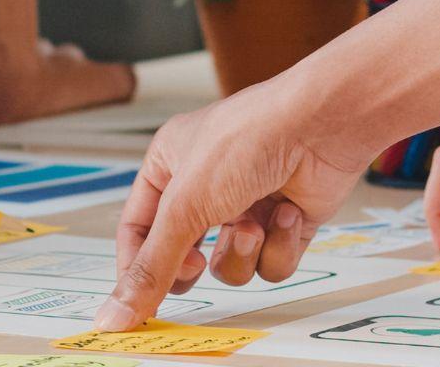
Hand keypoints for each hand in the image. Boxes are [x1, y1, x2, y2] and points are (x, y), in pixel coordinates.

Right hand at [95, 90, 368, 331]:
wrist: (324, 125)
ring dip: (242, 252)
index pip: (137, 230)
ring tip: (255, 224)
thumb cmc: (248, 139)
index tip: (137, 306)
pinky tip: (288, 212)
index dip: (136, 269)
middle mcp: (206, 186)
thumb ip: (152, 266)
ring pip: (229, 264)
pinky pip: (270, 262)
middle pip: (182, 254)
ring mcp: (248, 205)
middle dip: (192, 266)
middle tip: (196, 265)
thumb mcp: (185, 206)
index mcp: (169, 166)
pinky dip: (279, 245)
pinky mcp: (286, 223)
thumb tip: (116, 314)